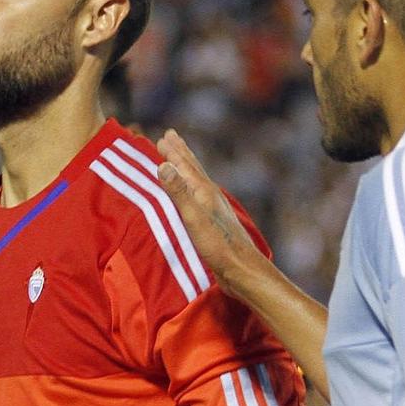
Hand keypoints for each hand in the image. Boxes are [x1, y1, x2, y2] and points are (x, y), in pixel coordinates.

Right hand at [154, 129, 267, 284]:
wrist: (241, 269)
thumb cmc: (217, 245)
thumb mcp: (193, 218)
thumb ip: (179, 192)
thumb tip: (163, 165)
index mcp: (204, 192)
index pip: (185, 166)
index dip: (173, 152)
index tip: (163, 136)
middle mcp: (210, 196)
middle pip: (193, 168)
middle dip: (181, 152)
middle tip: (172, 136)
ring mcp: (213, 209)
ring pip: (196, 181)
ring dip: (185, 168)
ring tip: (180, 159)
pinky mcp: (213, 222)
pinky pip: (196, 196)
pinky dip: (189, 187)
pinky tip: (192, 193)